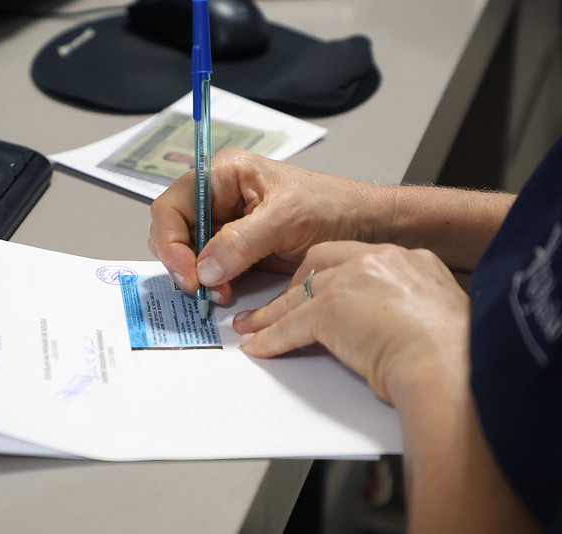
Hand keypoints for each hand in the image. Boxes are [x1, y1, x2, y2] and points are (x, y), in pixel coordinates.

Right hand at [148, 148, 393, 302]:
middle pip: (174, 231)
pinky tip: (226, 293)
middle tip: (199, 289)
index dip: (171, 241)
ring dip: (195, 277)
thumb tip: (204, 269)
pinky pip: (209, 268)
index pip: (173, 205)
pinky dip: (211, 284)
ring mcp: (226, 224)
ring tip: (218, 292)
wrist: (365, 228)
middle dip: (181, 262)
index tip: (188, 273)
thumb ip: (241, 242)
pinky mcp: (237, 249)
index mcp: (223, 174)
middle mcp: (218, 197)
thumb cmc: (333, 207)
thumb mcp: (286, 219)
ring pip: (188, 253)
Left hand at [234, 241, 469, 403]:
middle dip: (296, 286)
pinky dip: (271, 338)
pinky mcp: (330, 310)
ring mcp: (351, 281)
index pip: (356, 258)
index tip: (320, 287)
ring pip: (299, 296)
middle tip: (281, 305)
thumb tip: (397, 328)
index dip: (331, 274)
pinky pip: (290, 325)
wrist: (451, 367)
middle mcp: (378, 261)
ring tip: (253, 327)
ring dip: (271, 315)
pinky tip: (260, 347)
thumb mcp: (438, 316)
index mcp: (409, 260)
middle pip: (320, 264)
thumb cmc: (456, 354)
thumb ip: (412, 309)